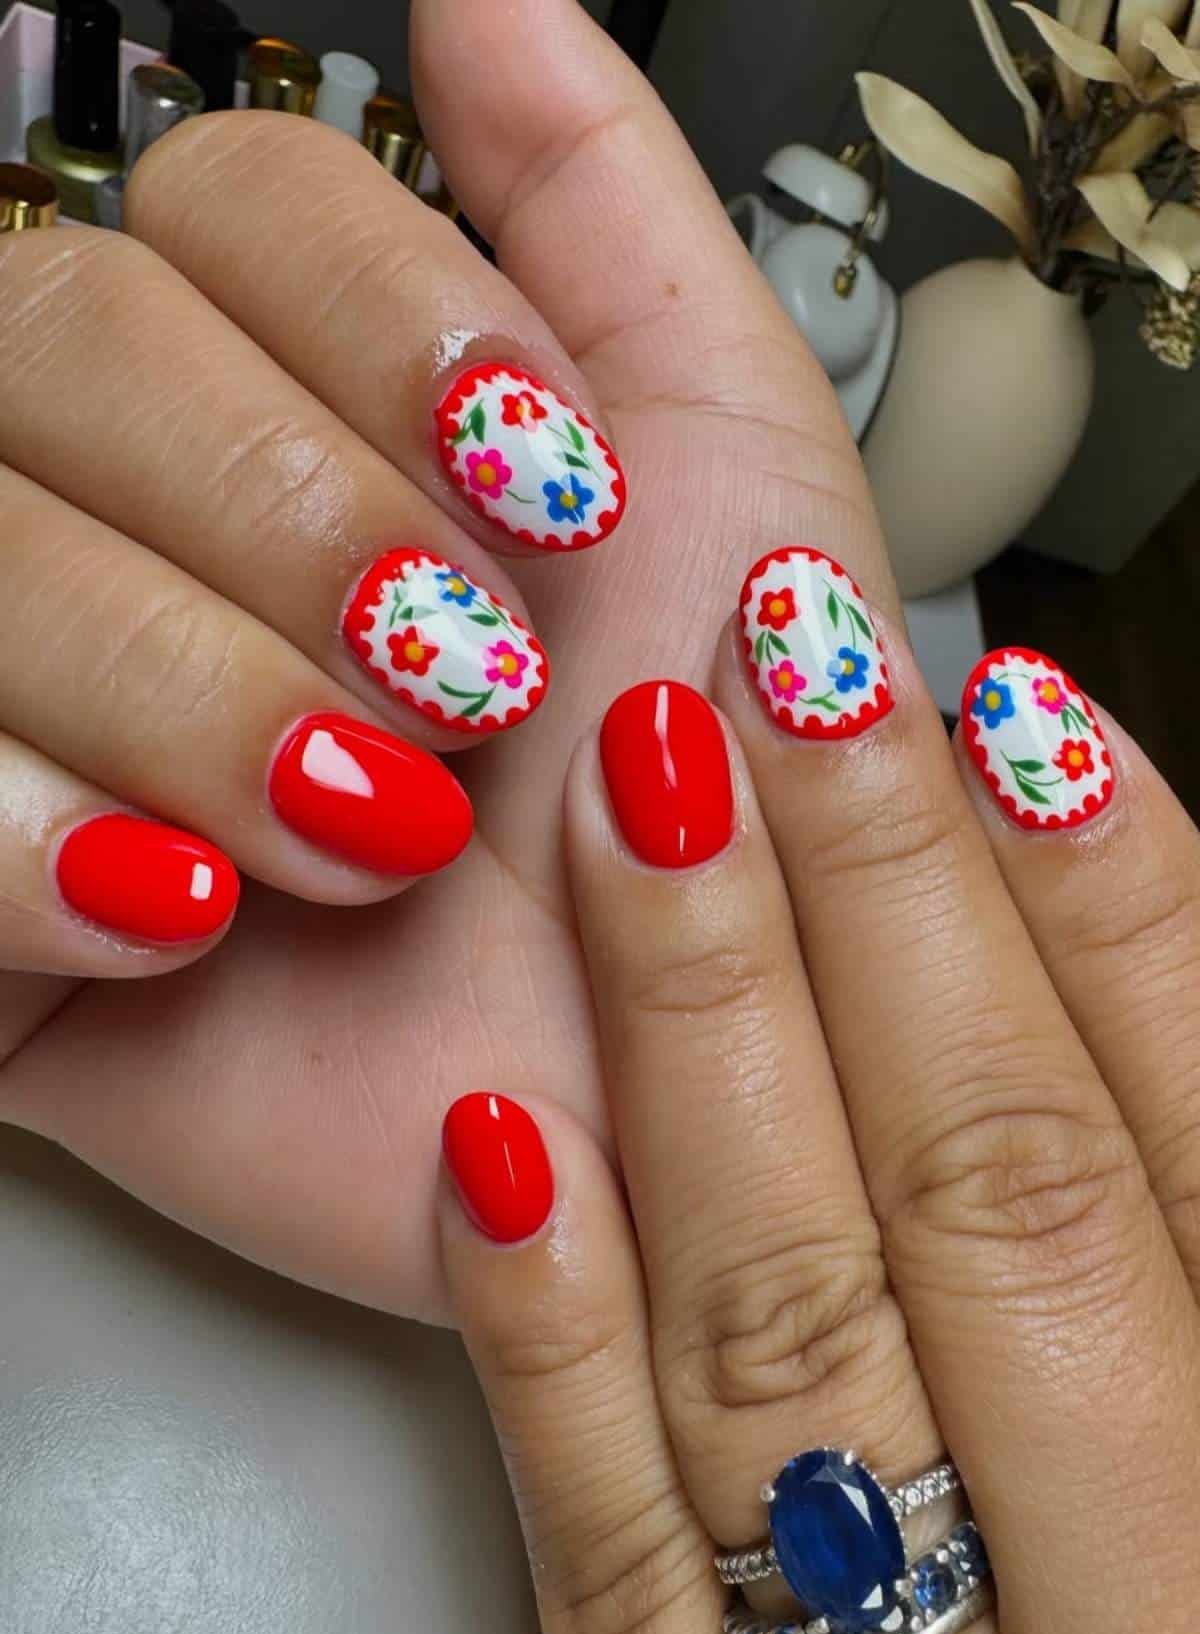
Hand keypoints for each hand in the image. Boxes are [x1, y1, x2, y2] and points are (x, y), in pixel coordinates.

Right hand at [0, 0, 878, 1319]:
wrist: (687, 1099)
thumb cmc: (736, 803)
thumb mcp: (726, 474)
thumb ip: (603, 211)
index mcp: (302, 403)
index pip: (211, 200)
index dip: (377, 326)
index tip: (542, 490)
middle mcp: (142, 521)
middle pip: (45, 337)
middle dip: (281, 515)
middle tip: (458, 688)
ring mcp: (41, 703)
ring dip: (180, 686)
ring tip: (368, 831)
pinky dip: (37, 845)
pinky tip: (193, 915)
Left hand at [439, 639, 1199, 1633]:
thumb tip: (1140, 961)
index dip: (1132, 909)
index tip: (1016, 703)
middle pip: (1009, 1216)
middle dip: (895, 908)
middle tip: (792, 661)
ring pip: (793, 1363)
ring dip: (709, 1051)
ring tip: (642, 800)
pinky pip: (627, 1602)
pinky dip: (554, 1356)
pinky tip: (496, 1143)